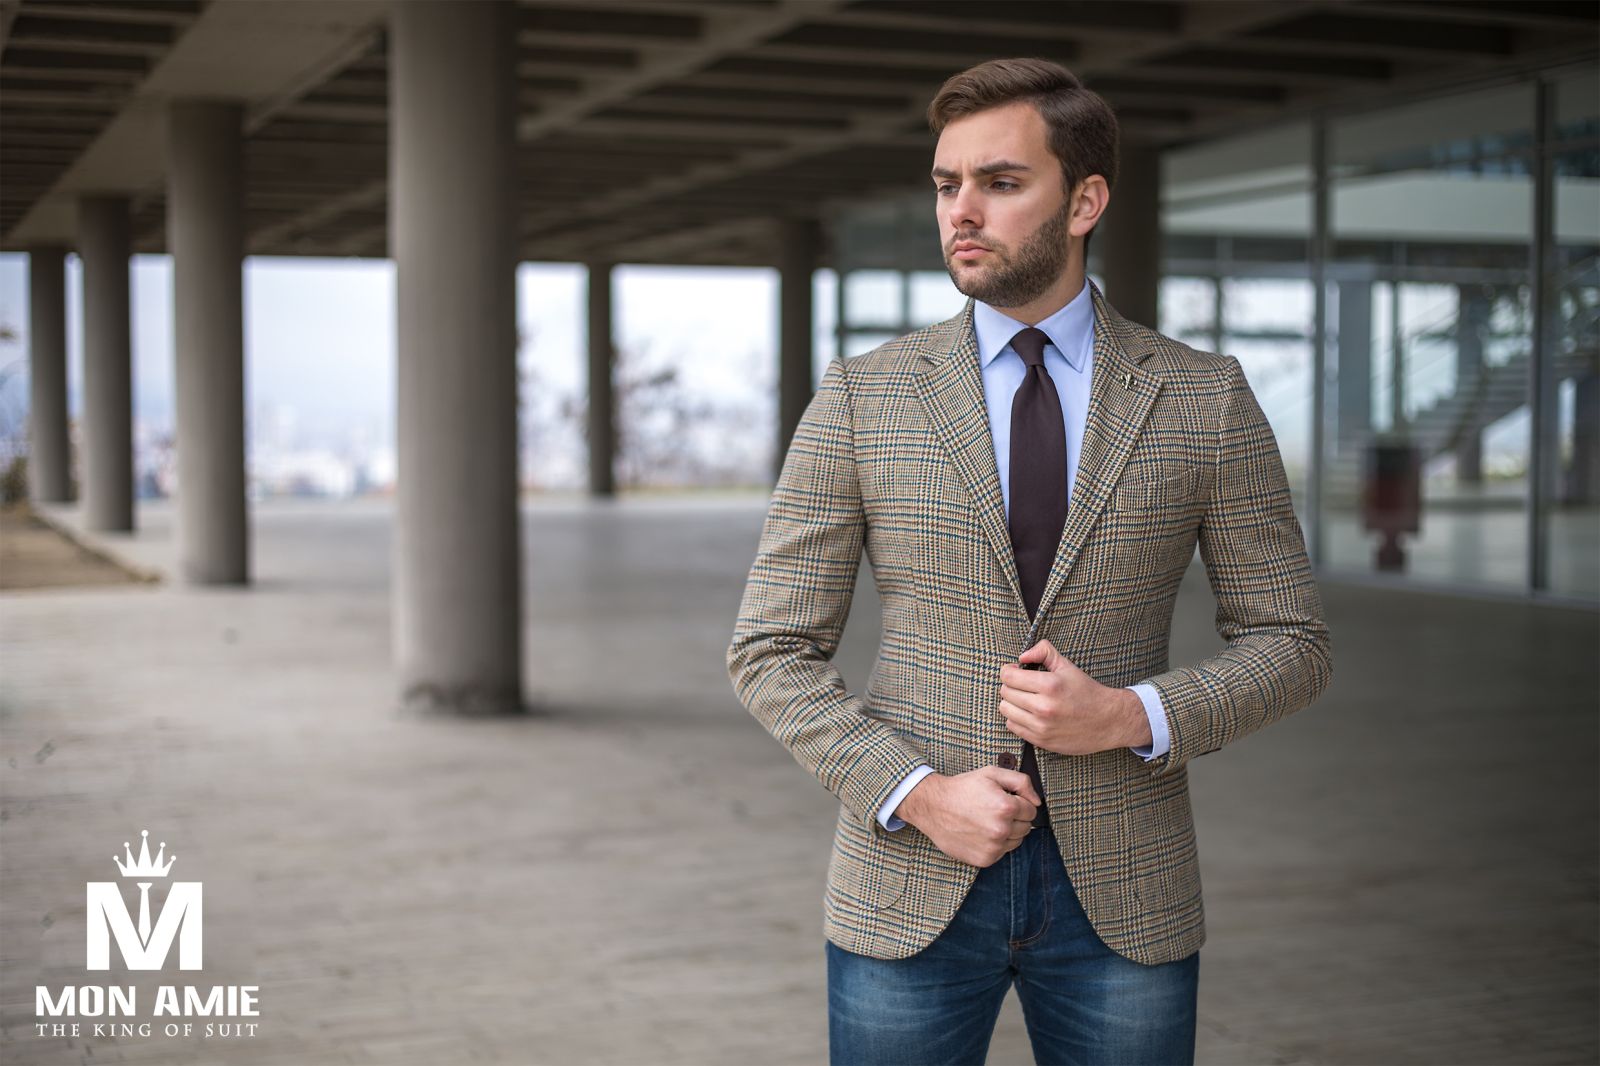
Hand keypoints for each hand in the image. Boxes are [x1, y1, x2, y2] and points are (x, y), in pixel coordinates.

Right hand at [895, 768, 1039, 868]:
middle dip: (1015, 818)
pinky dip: (995, 844)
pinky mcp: (985, 859)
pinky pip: (1002, 852)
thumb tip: (1037, 802)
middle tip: (994, 810)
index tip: (1005, 800)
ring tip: (987, 821)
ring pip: (1016, 842)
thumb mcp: (991, 774)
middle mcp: (1002, 830)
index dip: (1020, 804)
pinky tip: (980, 832)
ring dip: (1007, 832)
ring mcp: (993, 847)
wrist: (933, 806)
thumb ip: (1021, 782)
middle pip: (1026, 827)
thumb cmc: (963, 788)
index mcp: (1006, 807)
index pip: (1031, 810)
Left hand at [998, 640, 1149, 754]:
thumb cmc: (1087, 692)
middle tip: (1024, 685)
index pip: (1008, 676)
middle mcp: (1044, 707)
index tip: (1016, 671)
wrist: (1108, 721)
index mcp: (1050, 685)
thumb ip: (1043, 652)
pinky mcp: (1041, 740)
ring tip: (1026, 699)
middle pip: (1005, 692)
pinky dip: (1017, 718)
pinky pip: (1013, 726)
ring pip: (1006, 710)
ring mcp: (1041, 726)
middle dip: (1011, 685)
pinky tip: (1029, 713)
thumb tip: (1022, 656)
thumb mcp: (1067, 666)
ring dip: (1012, 702)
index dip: (1009, 671)